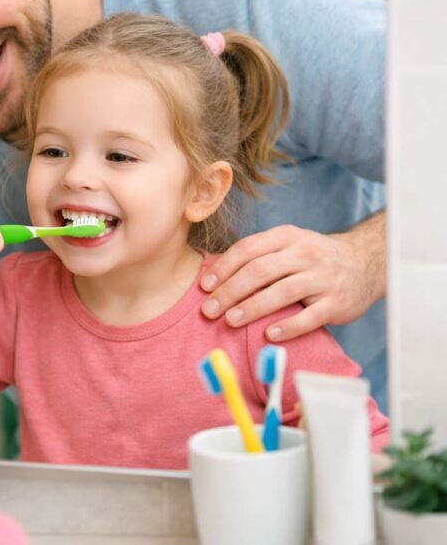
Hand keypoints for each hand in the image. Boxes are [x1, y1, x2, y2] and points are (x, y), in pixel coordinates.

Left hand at [199, 220, 384, 340]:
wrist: (366, 263)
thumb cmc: (312, 259)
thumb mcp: (288, 246)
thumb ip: (258, 256)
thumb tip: (214, 278)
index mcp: (287, 237)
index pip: (248, 249)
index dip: (223, 268)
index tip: (204, 286)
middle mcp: (305, 254)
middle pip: (260, 271)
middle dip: (230, 291)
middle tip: (209, 309)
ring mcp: (324, 278)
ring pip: (282, 292)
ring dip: (252, 308)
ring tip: (230, 320)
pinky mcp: (338, 303)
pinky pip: (310, 317)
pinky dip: (287, 327)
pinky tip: (268, 335)